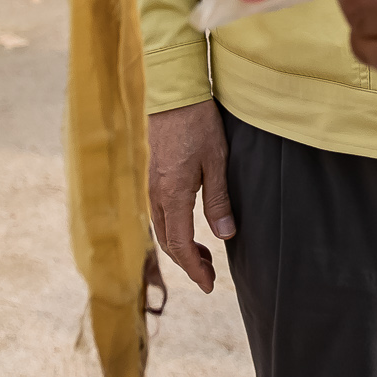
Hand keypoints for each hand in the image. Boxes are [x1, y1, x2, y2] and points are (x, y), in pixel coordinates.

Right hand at [146, 101, 233, 293]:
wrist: (175, 92)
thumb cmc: (198, 123)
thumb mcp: (216, 161)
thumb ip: (218, 200)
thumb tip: (224, 235)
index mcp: (173, 194)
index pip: (180, 245)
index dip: (194, 269)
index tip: (209, 284)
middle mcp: (157, 193)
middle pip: (168, 241)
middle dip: (188, 263)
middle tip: (209, 275)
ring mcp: (152, 183)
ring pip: (162, 228)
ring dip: (181, 246)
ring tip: (203, 255)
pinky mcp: (154, 174)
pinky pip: (160, 212)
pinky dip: (174, 229)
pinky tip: (188, 227)